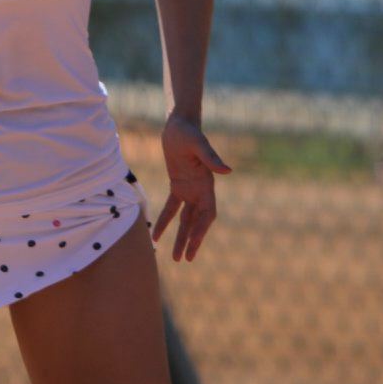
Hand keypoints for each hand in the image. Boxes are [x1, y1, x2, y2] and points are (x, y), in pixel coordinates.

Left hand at [150, 113, 230, 262]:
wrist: (179, 124)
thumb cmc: (189, 132)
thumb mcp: (198, 144)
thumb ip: (211, 157)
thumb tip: (227, 171)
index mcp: (207, 184)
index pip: (207, 214)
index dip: (201, 231)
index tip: (194, 245)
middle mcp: (201, 190)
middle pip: (197, 222)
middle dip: (192, 241)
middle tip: (185, 259)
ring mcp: (190, 189)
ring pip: (186, 219)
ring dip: (181, 237)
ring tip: (175, 257)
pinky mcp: (178, 185)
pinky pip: (172, 208)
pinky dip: (165, 221)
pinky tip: (155, 235)